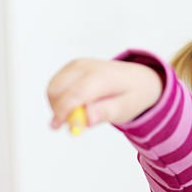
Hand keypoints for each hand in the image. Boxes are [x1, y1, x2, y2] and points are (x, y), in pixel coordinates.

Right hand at [46, 58, 163, 129]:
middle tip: (73, 123)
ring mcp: (78, 64)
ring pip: (53, 88)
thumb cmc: (132, 95)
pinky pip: (56, 85)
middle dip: (58, 110)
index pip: (75, 94)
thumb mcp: (125, 109)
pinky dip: (60, 98)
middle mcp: (87, 66)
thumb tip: (87, 119)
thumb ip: (106, 113)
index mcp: (102, 77)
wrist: (138, 79)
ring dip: (58, 105)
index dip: (62, 112)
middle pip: (57, 90)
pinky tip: (78, 103)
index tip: (57, 127)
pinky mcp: (72, 66)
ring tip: (80, 113)